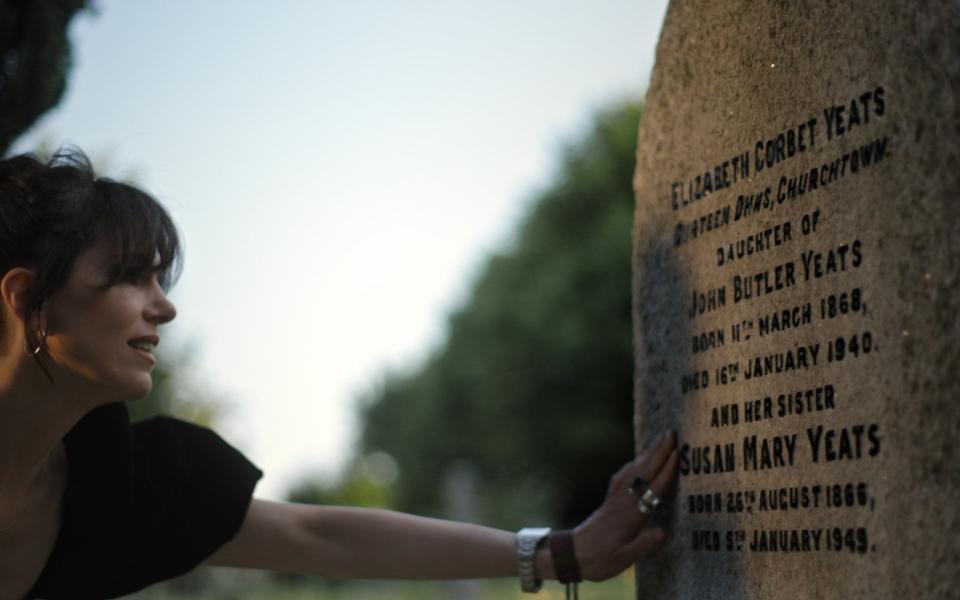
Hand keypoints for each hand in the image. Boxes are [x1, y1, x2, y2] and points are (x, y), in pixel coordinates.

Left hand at [571, 430, 678, 580]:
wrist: (571, 555)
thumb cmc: (599, 560)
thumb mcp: (623, 559)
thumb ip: (643, 546)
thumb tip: (661, 531)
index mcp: (630, 515)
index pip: (653, 489)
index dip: (667, 471)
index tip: (678, 454)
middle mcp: (623, 502)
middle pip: (644, 472)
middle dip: (659, 452)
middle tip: (672, 434)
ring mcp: (614, 499)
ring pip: (633, 471)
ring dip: (647, 454)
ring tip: (659, 441)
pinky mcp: (609, 501)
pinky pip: (622, 477)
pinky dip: (632, 465)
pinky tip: (636, 461)